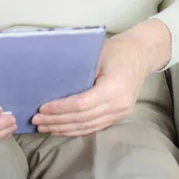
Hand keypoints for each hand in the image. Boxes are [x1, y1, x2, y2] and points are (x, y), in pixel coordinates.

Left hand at [31, 20, 170, 135]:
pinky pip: (95, 126)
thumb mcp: (96, 54)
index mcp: (114, 88)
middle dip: (57, 121)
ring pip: (88, 126)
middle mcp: (119, 104)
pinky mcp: (119, 115)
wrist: (141, 53)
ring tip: (45, 127)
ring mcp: (121, 112)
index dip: (60, 108)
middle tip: (37, 121)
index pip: (81, 104)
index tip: (42, 108)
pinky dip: (77, 128)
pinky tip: (62, 128)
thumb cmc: (117, 49)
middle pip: (83, 119)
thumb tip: (51, 82)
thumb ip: (78, 71)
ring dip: (65, 128)